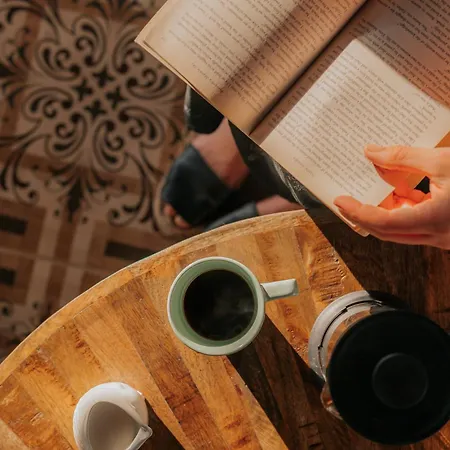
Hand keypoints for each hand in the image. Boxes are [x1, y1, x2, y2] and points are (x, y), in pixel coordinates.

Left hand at [334, 145, 449, 248]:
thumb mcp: (443, 160)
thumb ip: (404, 157)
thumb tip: (371, 153)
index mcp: (434, 220)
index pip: (384, 222)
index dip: (358, 212)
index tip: (340, 201)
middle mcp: (437, 235)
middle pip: (387, 230)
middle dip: (362, 215)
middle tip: (344, 201)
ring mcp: (441, 236)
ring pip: (400, 229)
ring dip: (382, 210)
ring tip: (367, 192)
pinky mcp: (444, 230)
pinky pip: (415, 224)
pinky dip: (402, 208)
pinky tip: (396, 191)